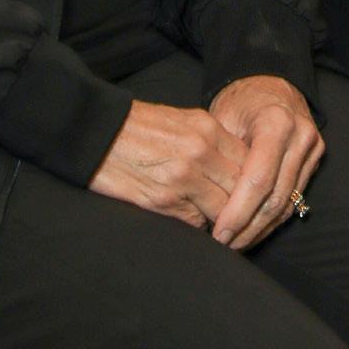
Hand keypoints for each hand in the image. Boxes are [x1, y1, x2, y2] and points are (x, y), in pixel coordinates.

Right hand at [88, 99, 246, 227]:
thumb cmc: (137, 128)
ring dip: (222, 220)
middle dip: (243, 204)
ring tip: (219, 226)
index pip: (250, 160)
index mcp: (207, 127)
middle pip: (242, 186)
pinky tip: (190, 221)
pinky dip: (196, 226)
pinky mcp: (165, 200)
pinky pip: (195, 222)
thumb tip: (232, 169)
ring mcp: (184, 176)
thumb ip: (209, 142)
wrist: (96, 133)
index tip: (250, 194)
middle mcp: (201, 151)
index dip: (252, 181)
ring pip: (224, 209)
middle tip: (242, 217)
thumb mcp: (180, 122)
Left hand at [206, 74, 324, 250]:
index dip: (238, 211)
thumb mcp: (221, 122)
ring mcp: (312, 148)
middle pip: (275, 197)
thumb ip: (221, 161)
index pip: (258, 180)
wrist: (268, 85)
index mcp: (276, 122)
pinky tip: (253, 228)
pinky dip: (272, 218)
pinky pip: (294, 198)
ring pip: (287, 203)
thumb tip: (208, 206)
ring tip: (235, 242)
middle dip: (248, 227)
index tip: (218, 232)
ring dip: (260, 229)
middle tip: (224, 244)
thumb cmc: (239, 103)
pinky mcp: (315, 159)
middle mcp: (300, 135)